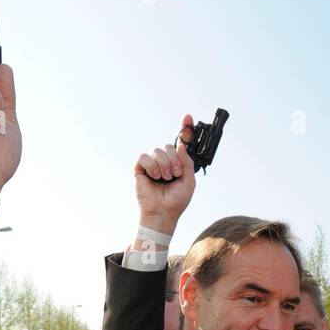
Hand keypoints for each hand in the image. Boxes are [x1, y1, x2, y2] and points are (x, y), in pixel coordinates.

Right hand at [135, 114, 195, 235]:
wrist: (163, 213)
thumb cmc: (176, 200)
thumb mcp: (189, 180)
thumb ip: (187, 162)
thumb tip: (180, 145)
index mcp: (177, 163)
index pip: (180, 143)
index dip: (185, 129)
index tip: (188, 117)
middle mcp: (164, 161)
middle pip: (169, 146)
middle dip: (174, 161)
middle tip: (174, 175)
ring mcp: (151, 164)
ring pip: (158, 150)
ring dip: (164, 165)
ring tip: (165, 179)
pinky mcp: (140, 168)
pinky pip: (145, 156)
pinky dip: (152, 166)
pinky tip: (155, 176)